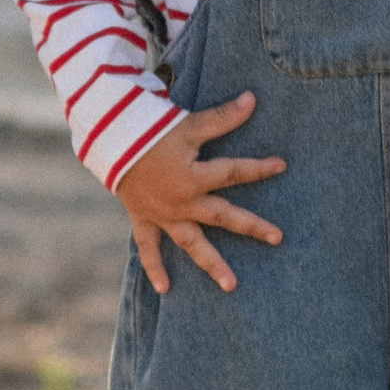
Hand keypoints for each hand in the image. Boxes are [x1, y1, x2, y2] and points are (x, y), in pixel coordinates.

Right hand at [112, 93, 286, 296]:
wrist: (108, 141)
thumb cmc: (149, 130)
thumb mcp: (187, 124)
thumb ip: (221, 118)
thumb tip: (252, 99)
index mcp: (195, 177)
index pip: (235, 173)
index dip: (259, 168)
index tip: (282, 166)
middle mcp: (183, 202)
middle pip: (223, 216)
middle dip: (251, 227)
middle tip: (277, 239)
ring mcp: (164, 215)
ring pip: (192, 243)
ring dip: (212, 264)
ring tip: (231, 285)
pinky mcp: (145, 219)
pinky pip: (149, 248)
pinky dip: (154, 268)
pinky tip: (165, 290)